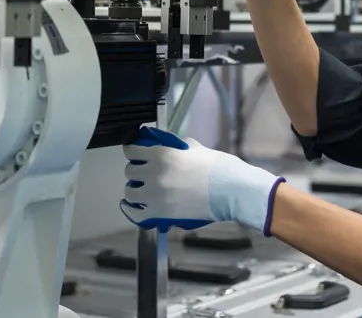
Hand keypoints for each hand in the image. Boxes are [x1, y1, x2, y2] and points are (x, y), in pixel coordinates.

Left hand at [120, 126, 284, 234]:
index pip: (132, 151)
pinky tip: (132, 204)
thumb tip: (162, 145)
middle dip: (136, 169)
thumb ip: (173, 146)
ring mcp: (155, 197)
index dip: (132, 150)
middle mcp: (153, 175)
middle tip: (145, 170)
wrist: (232, 191)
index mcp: (161, 155)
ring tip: (142, 188)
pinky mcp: (160, 214)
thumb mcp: (193, 147)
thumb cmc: (217, 167)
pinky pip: (135, 213)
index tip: (135, 152)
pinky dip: (132, 209)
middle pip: (130, 171)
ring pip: (130, 192)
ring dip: (135, 188)